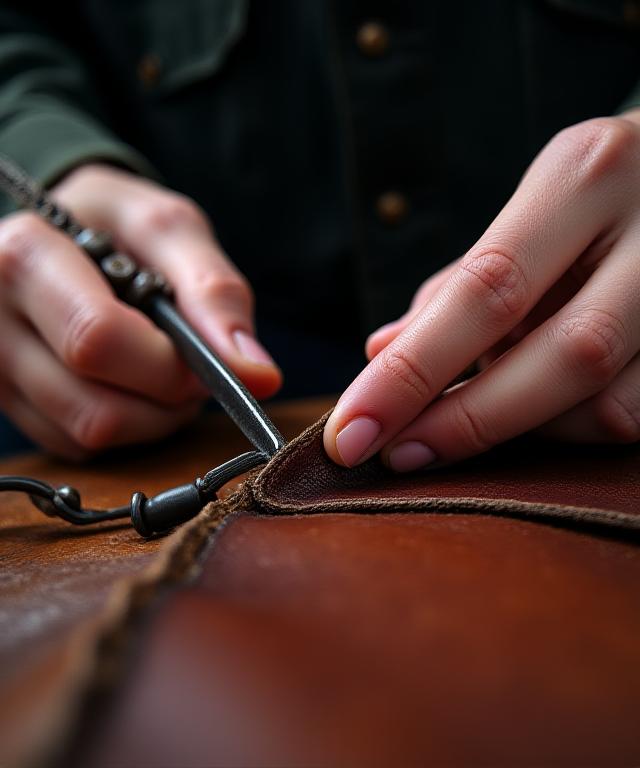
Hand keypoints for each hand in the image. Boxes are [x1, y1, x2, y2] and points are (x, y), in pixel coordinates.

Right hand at [0, 164, 280, 458]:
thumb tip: (256, 374)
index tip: (207, 361)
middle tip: (190, 368)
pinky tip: (129, 385)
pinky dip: (124, 427)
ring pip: (88, 436)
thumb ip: (214, 291)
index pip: (97, 340)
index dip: (169, 366)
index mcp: (24, 258)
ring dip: (152, 418)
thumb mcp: (169, 228)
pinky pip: (77, 447)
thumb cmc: (117, 225)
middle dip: (167, 399)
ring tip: (162, 371)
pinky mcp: (7, 403)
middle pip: (94, 407)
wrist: (62, 233)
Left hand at [324, 113, 639, 470]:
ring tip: (472, 413)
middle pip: (564, 356)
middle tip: (393, 455)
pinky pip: (637, 415)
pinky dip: (569, 427)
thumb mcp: (524, 210)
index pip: (487, 290)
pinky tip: (535, 406)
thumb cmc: (591, 195)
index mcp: (585, 175)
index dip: (412, 373)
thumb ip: (459, 284)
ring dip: (525, 430)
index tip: (352, 430)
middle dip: (465, 422)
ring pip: (612, 404)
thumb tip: (381, 354)